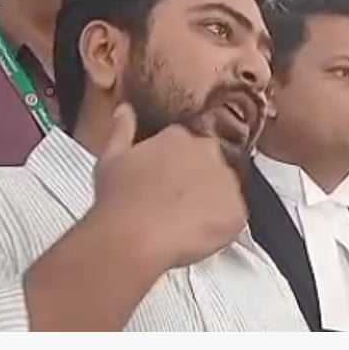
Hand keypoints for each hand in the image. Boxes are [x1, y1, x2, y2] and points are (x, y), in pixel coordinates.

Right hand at [89, 104, 249, 270]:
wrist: (133, 239)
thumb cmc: (119, 202)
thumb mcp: (111, 157)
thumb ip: (122, 128)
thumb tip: (124, 110)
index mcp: (180, 136)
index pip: (188, 144)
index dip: (177, 166)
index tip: (166, 181)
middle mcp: (208, 152)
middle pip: (210, 166)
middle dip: (197, 182)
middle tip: (174, 204)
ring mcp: (226, 181)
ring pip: (224, 191)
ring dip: (210, 203)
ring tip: (183, 222)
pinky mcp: (237, 211)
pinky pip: (234, 218)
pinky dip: (221, 227)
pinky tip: (195, 233)